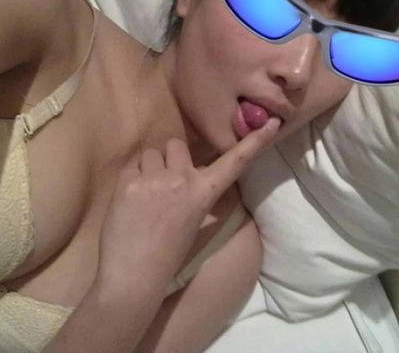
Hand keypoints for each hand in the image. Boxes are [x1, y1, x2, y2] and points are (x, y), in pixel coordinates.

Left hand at [96, 116, 281, 288]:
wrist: (134, 275)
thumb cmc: (168, 255)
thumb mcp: (194, 221)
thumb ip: (195, 193)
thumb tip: (191, 175)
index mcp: (203, 193)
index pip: (233, 162)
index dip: (253, 142)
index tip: (270, 123)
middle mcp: (182, 179)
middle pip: (176, 145)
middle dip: (171, 158)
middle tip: (165, 181)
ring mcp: (153, 179)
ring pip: (152, 152)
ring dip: (150, 166)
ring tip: (146, 191)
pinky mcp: (127, 182)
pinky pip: (131, 164)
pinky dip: (131, 176)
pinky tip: (130, 198)